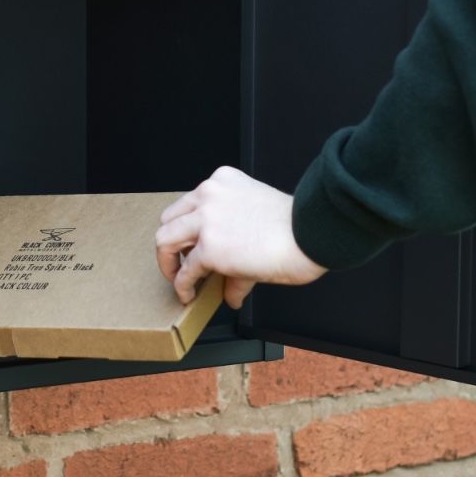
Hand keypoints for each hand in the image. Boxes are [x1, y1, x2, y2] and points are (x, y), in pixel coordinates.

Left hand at [155, 166, 326, 308]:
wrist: (311, 234)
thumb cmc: (296, 227)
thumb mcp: (259, 223)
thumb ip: (237, 247)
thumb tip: (230, 291)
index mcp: (223, 181)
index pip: (189, 203)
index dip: (186, 229)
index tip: (189, 245)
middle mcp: (209, 194)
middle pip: (169, 219)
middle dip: (170, 244)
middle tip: (178, 262)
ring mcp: (206, 220)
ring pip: (164, 240)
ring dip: (167, 263)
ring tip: (177, 280)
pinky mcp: (209, 247)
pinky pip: (184, 270)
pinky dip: (182, 285)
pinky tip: (188, 294)